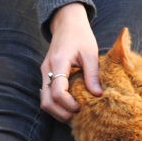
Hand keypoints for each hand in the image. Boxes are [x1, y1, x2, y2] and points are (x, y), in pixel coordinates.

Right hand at [40, 3, 101, 122]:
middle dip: (61, 113)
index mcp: (58, 63)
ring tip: (75, 114)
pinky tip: (70, 106)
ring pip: (44, 100)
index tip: (82, 107)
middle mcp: (47, 69)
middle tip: (78, 117)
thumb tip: (97, 94)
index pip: (58, 92)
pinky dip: (56, 104)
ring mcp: (45, 72)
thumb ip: (92, 74)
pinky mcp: (47, 74)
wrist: (67, 23)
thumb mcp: (90, 53)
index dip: (69, 104)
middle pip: (46, 101)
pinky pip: (47, 94)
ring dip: (58, 111)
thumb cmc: (80, 35)